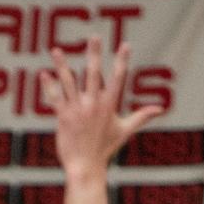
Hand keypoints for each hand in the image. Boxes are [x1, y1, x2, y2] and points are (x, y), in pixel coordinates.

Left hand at [40, 37, 160, 177]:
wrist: (85, 167)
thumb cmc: (105, 149)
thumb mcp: (124, 131)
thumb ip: (141, 117)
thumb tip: (160, 110)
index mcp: (109, 105)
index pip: (118, 78)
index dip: (122, 61)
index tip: (126, 45)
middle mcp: (93, 104)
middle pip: (94, 73)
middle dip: (94, 54)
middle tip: (94, 36)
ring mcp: (77, 110)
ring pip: (69, 82)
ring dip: (62, 65)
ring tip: (56, 50)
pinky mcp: (64, 117)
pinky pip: (55, 98)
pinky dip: (49, 86)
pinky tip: (43, 74)